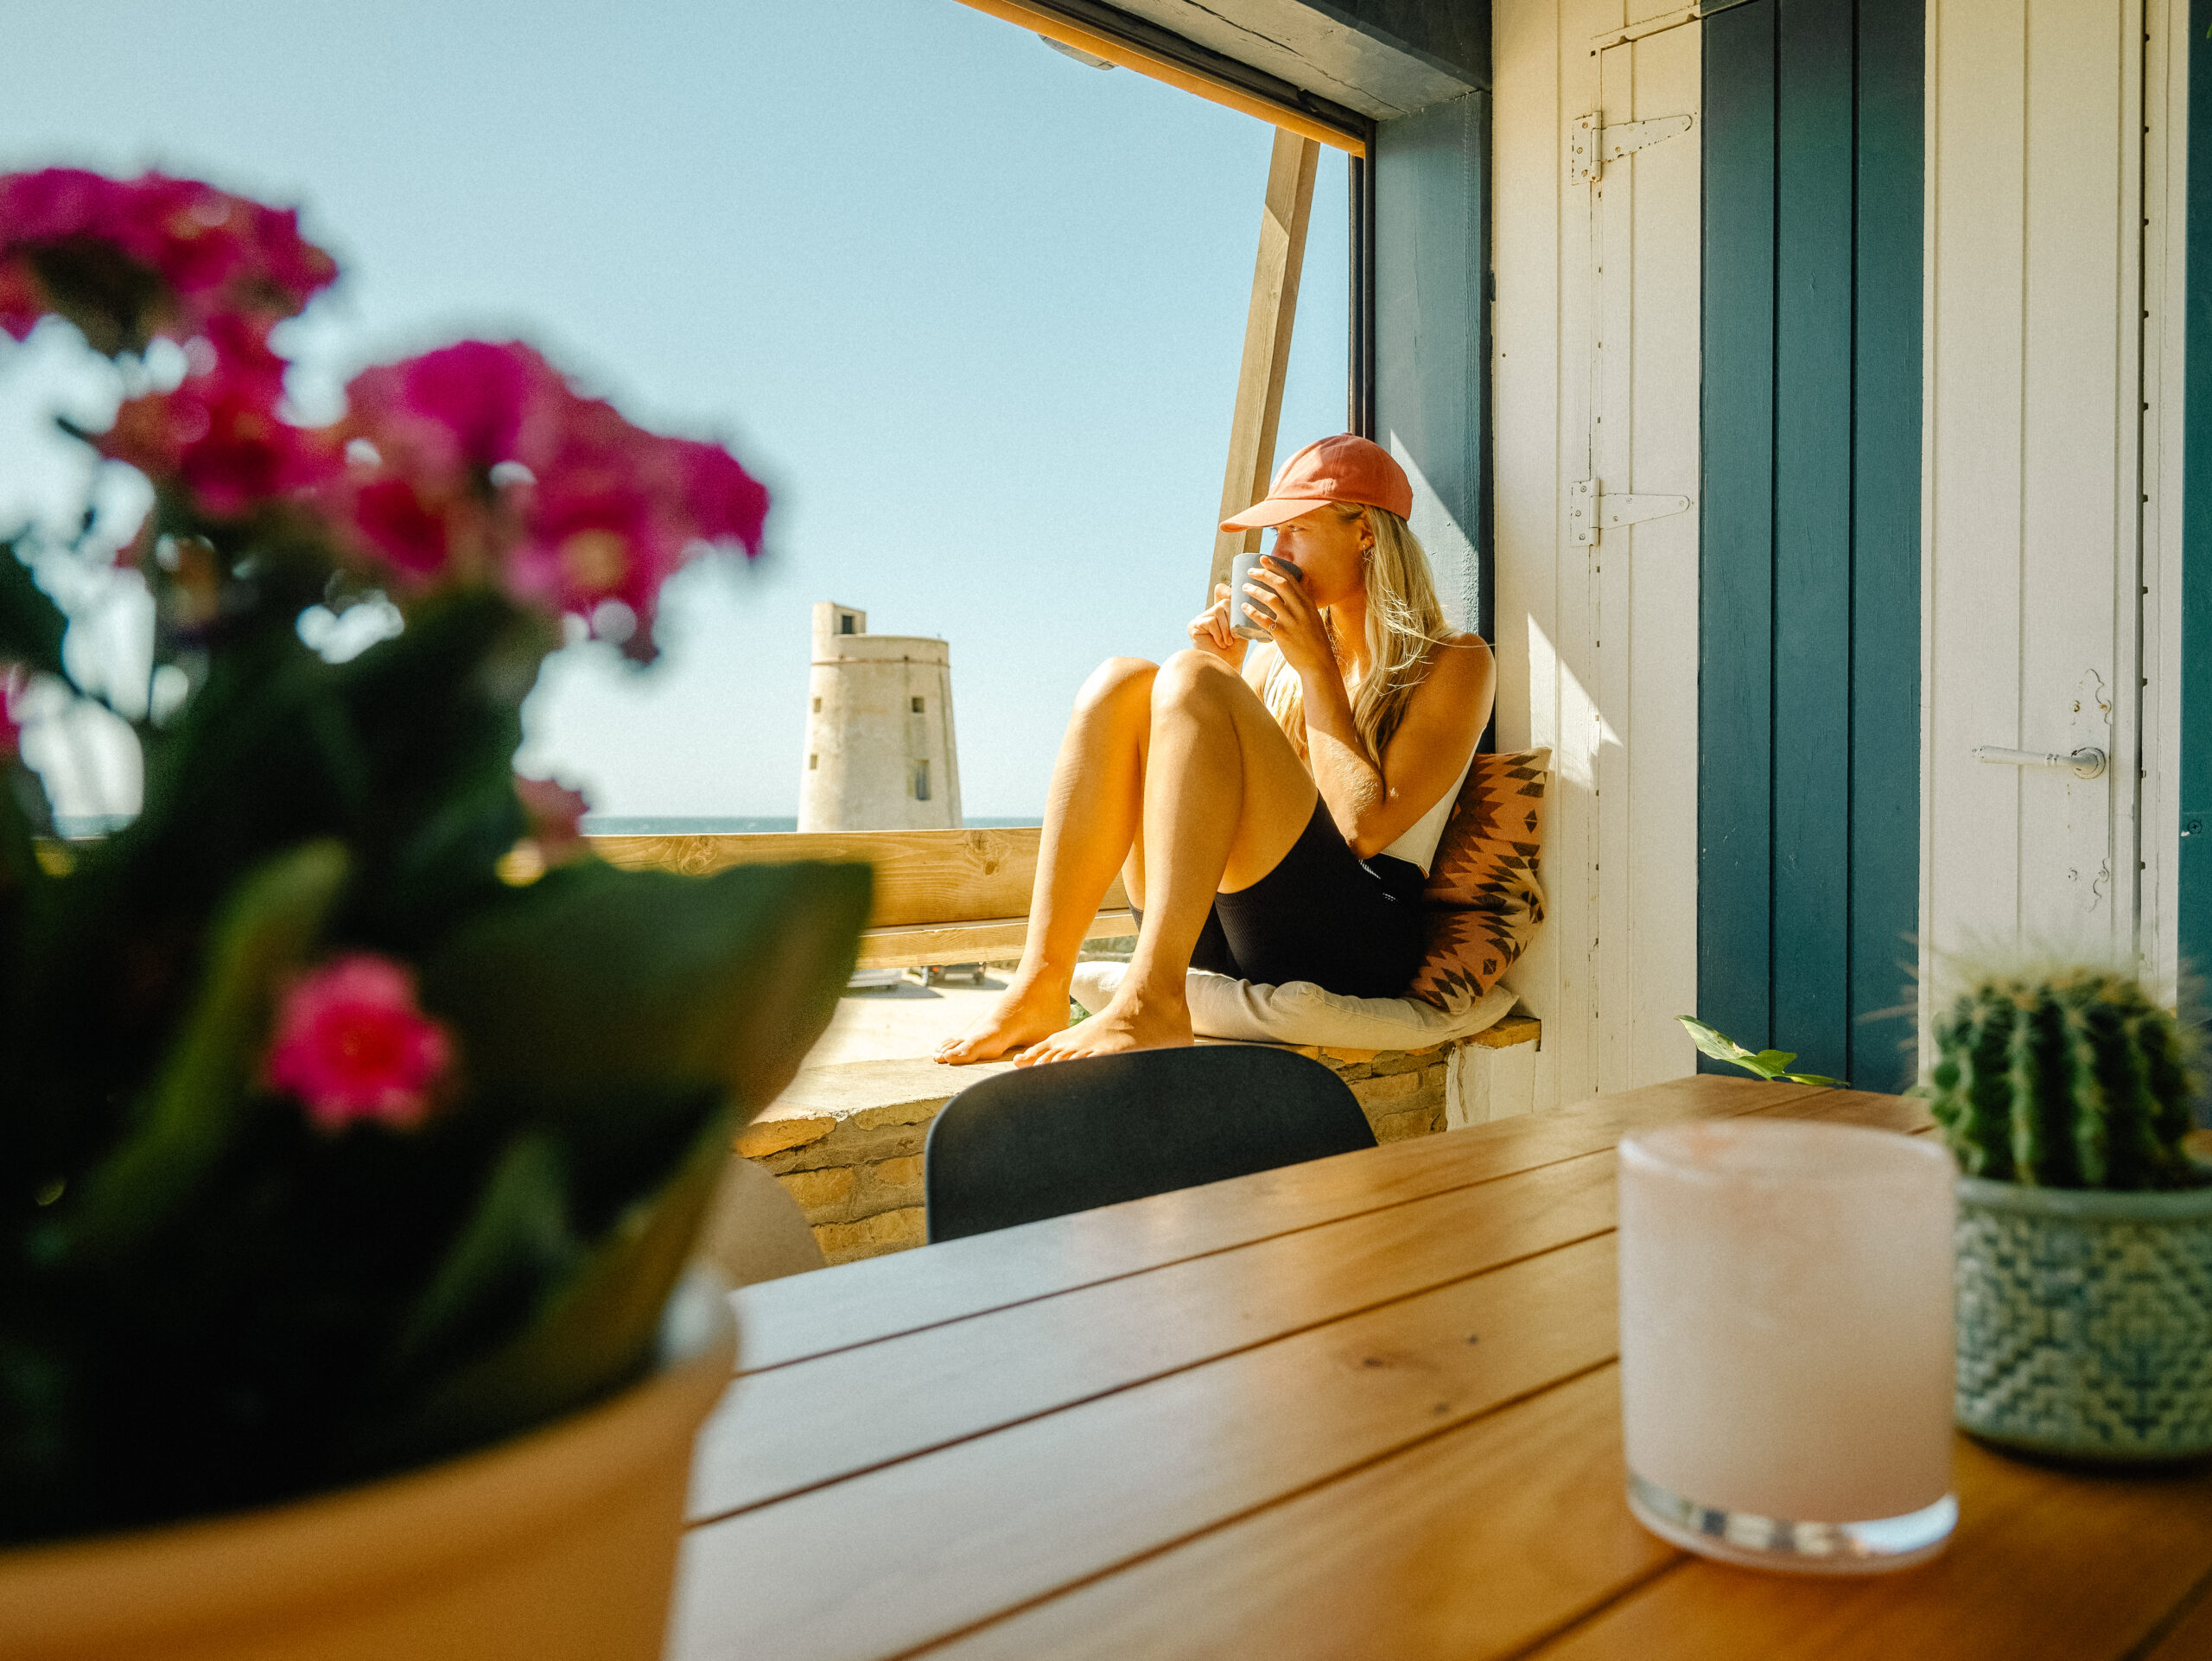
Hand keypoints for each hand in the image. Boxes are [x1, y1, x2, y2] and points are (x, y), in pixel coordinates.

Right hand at [1187, 581, 1244, 665]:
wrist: (1228, 667)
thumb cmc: (1236, 650)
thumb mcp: (1242, 627)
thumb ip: (1239, 612)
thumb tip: (1236, 594)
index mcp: (1219, 612)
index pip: (1222, 591)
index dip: (1228, 590)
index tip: (1235, 594)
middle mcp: (1208, 613)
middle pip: (1224, 602)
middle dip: (1233, 618)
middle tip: (1234, 635)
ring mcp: (1199, 619)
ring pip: (1218, 611)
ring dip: (1226, 628)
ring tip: (1227, 642)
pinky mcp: (1193, 626)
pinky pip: (1211, 621)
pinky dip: (1218, 633)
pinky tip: (1219, 644)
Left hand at [1241, 554, 1332, 679]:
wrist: (1319, 664)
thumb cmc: (1313, 641)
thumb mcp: (1312, 617)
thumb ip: (1302, 605)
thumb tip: (1290, 594)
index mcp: (1308, 603)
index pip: (1290, 579)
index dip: (1275, 566)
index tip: (1262, 558)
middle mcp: (1301, 609)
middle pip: (1280, 584)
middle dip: (1263, 574)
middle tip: (1250, 571)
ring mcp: (1292, 622)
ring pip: (1271, 600)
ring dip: (1255, 590)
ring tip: (1244, 587)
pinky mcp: (1283, 636)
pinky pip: (1265, 620)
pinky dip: (1252, 612)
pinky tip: (1243, 607)